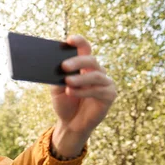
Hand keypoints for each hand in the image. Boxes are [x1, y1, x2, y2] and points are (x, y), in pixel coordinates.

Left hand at [50, 35, 116, 156]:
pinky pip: (98, 90)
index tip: (69, 40)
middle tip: (64, 66)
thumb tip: (55, 65)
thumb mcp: (56, 89)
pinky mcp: (109, 95)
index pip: (84, 49)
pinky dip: (84, 91)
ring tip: (67, 81)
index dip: (79, 42)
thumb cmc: (64, 103)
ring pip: (95, 75)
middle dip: (77, 61)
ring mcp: (105, 82)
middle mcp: (96, 71)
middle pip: (90, 60)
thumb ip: (57, 77)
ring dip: (80, 78)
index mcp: (84, 66)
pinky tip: (72, 92)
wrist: (70, 124)